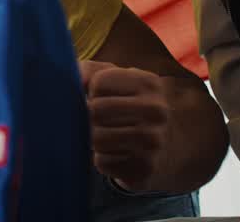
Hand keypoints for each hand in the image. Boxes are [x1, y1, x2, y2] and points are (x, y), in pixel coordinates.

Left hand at [79, 59, 170, 190]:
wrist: (162, 146)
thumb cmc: (126, 104)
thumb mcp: (113, 79)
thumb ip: (89, 71)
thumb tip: (77, 81)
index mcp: (149, 82)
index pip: (98, 83)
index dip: (92, 91)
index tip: (103, 97)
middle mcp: (156, 110)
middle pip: (95, 111)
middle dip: (89, 116)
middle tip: (100, 120)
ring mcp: (154, 141)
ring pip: (97, 139)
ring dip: (93, 139)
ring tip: (108, 135)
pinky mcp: (145, 168)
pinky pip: (103, 163)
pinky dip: (103, 159)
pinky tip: (118, 154)